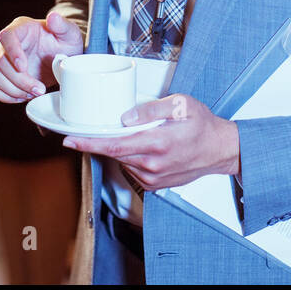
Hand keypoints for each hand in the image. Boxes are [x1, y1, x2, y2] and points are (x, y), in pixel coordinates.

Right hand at [0, 10, 82, 101]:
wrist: (61, 59)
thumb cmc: (64, 43)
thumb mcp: (69, 34)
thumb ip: (62, 25)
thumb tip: (53, 17)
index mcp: (20, 28)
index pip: (6, 37)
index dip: (12, 52)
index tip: (23, 68)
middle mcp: (5, 43)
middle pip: (0, 62)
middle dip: (20, 80)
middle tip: (40, 89)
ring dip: (14, 90)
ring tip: (34, 93)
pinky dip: (6, 96)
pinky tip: (23, 96)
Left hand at [64, 94, 240, 190]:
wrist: (221, 150)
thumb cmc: (202, 124)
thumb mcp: (181, 104)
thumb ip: (151, 109)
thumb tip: (126, 117)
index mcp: (157, 143)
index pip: (114, 145)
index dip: (88, 143)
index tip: (69, 140)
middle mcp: (152, 165)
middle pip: (114, 154)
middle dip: (97, 143)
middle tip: (82, 132)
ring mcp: (153, 178)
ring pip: (122, 161)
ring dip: (118, 148)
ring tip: (130, 134)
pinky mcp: (154, 185)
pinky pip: (132, 169)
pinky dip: (130, 157)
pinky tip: (141, 146)